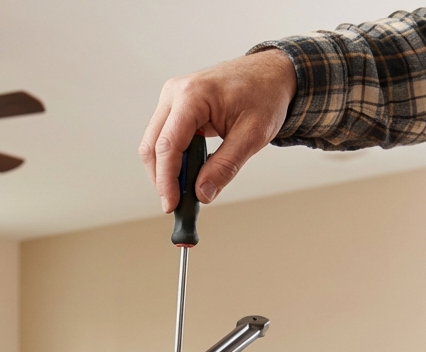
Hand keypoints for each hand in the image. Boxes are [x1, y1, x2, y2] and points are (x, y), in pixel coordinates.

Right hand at [140, 49, 296, 212]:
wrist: (272, 73)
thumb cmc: (265, 95)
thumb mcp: (252, 135)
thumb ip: (225, 166)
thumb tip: (202, 193)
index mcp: (192, 95)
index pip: (168, 145)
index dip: (166, 180)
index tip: (171, 204)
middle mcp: (175, 93)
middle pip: (152, 145)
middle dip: (161, 178)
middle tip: (176, 202)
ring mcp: (172, 97)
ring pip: (153, 143)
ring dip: (165, 169)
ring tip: (185, 189)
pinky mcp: (175, 106)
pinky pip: (164, 137)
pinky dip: (172, 158)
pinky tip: (187, 172)